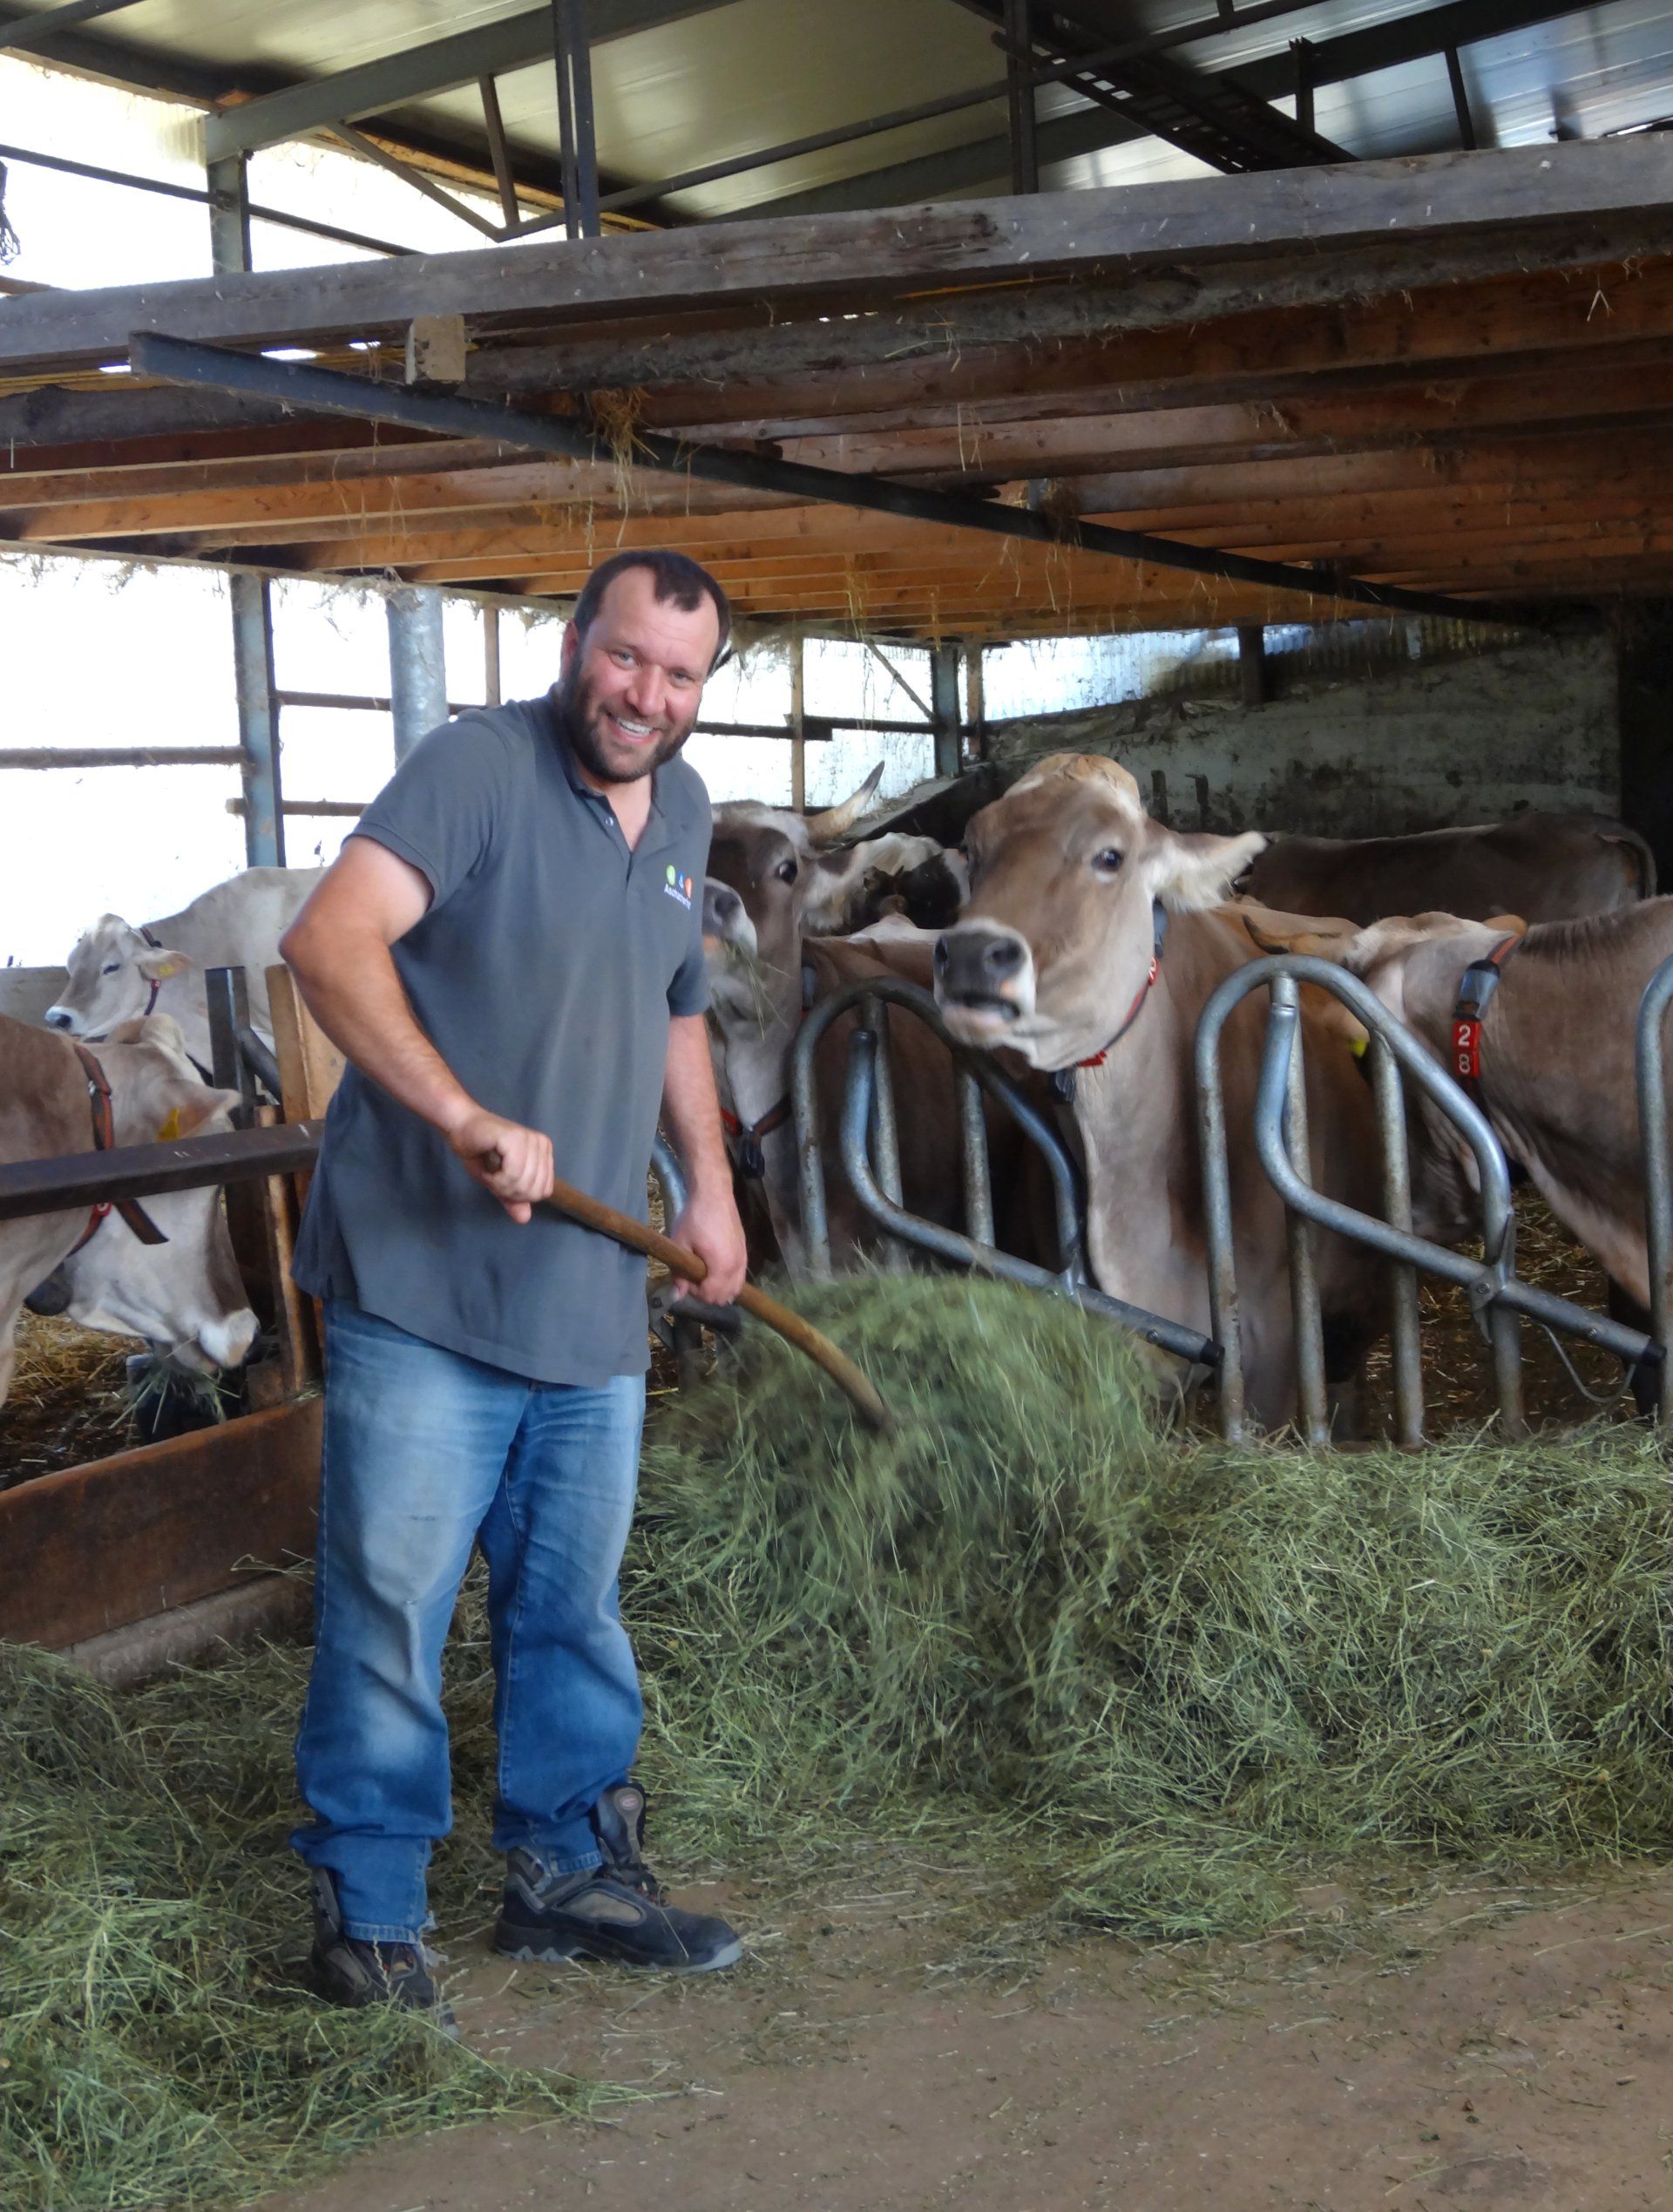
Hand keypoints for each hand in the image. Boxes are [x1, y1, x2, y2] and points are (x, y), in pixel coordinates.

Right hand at [443, 1105, 553, 1223]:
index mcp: (544, 1153)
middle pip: (533, 1190)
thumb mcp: (499, 1183)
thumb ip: (513, 1199)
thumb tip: (524, 1219)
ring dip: (499, 1186)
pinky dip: (495, 1180)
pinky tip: (486, 1169)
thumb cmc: (479, 1153)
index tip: (501, 1182)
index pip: (543, 1191)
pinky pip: (512, 1174)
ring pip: (522, 1184)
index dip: (520, 1196)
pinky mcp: (516, 1138)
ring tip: (489, 1172)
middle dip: (508, 1192)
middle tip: (492, 1177)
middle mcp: (542, 1144)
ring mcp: (531, 1139)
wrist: (460, 1129)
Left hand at [671, 1183, 748, 1305]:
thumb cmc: (695, 1218)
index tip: (684, 1277)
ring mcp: (743, 1260)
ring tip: (703, 1275)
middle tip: (692, 1277)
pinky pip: (739, 1278)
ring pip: (734, 1289)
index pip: (710, 1295)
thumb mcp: (681, 1243)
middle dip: (706, 1293)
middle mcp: (737, 1266)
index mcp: (721, 1265)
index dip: (694, 1291)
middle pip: (724, 1296)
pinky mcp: (745, 1253)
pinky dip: (727, 1281)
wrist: (714, 1195)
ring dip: (718, 1289)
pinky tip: (715, 1270)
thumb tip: (677, 1295)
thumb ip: (679, 1272)